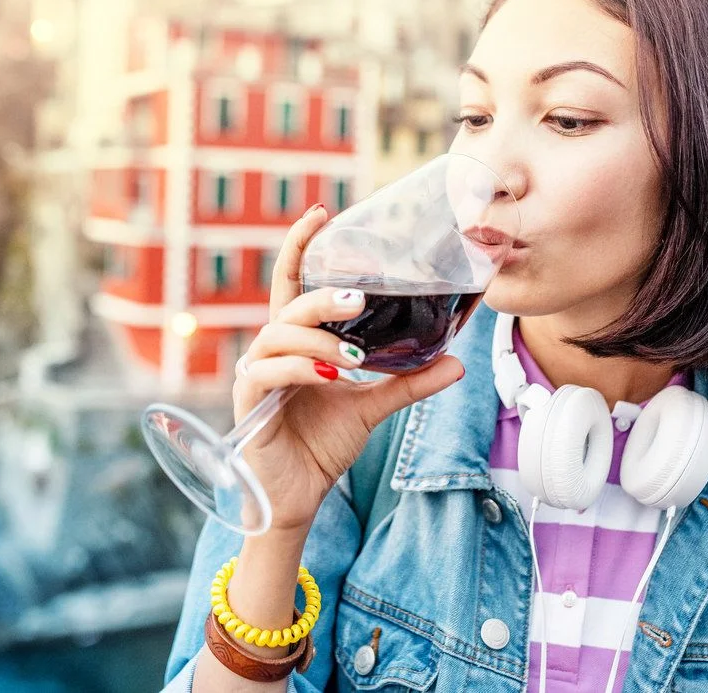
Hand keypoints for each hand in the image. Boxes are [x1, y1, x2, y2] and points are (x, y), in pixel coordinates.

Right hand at [232, 204, 464, 533]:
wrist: (297, 495)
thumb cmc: (322, 444)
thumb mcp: (373, 407)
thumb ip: (408, 382)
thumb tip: (458, 362)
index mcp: (298, 341)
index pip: (293, 283)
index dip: (300, 246)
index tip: (322, 213)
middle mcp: (273, 349)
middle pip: (290, 306)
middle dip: (323, 298)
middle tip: (358, 299)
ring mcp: (257, 373)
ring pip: (278, 336)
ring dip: (319, 341)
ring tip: (354, 359)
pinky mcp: (249, 402)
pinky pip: (267, 373)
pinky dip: (299, 369)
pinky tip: (329, 376)